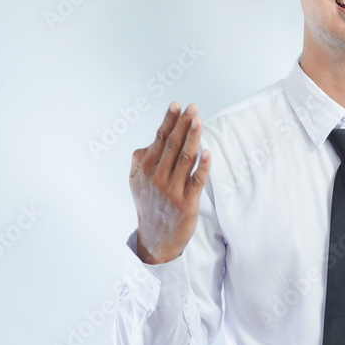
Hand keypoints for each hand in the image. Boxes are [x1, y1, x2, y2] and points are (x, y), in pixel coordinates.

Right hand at [129, 102, 210, 263]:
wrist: (156, 238)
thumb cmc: (149, 204)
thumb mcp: (136, 181)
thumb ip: (141, 158)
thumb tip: (153, 138)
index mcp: (145, 168)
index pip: (159, 139)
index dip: (169, 121)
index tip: (178, 105)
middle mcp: (157, 177)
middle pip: (172, 145)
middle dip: (183, 124)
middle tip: (193, 107)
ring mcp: (172, 189)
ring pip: (185, 158)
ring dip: (193, 138)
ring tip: (199, 121)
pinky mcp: (187, 202)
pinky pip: (197, 180)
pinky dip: (203, 166)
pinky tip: (208, 152)